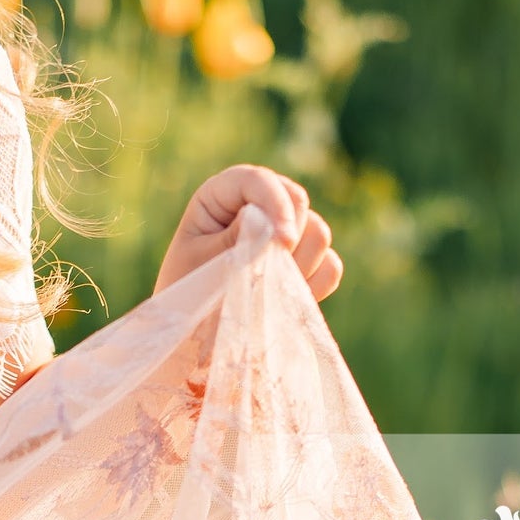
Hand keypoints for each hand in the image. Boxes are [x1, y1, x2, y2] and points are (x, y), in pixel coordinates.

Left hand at [153, 164, 343, 301]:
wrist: (194, 338)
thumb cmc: (188, 296)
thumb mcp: (203, 265)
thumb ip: (238, 240)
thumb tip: (275, 224)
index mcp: (222, 196)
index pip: (259, 181)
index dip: (276, 205)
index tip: (284, 242)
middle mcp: (258, 207)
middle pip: (298, 200)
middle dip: (287, 240)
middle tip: (262, 276)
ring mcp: (284, 235)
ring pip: (319, 233)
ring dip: (299, 266)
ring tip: (265, 292)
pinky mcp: (304, 265)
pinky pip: (331, 267)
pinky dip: (314, 286)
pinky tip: (284, 300)